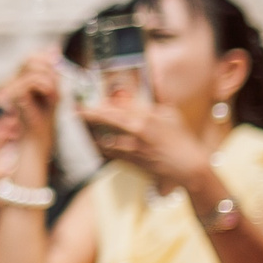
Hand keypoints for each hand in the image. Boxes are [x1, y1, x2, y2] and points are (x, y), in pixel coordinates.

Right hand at [0, 51, 61, 154]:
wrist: (38, 135)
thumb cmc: (45, 115)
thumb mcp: (54, 88)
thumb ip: (52, 69)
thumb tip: (53, 47)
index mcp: (21, 78)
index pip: (31, 57)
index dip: (45, 57)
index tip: (58, 65)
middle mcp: (13, 80)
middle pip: (30, 58)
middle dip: (48, 68)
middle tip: (55, 85)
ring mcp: (12, 87)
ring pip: (32, 66)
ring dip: (49, 79)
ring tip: (52, 94)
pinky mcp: (14, 94)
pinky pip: (33, 80)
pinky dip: (46, 86)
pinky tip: (49, 96)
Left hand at [79, 92, 210, 191]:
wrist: (187, 166)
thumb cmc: (180, 138)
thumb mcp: (169, 115)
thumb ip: (151, 105)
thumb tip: (133, 96)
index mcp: (149, 116)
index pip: (119, 106)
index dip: (101, 103)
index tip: (88, 100)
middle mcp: (138, 130)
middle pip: (107, 118)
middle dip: (89, 114)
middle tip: (76, 110)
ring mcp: (133, 147)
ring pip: (103, 137)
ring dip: (90, 131)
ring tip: (81, 125)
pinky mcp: (130, 161)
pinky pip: (108, 153)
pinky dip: (99, 146)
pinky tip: (93, 140)